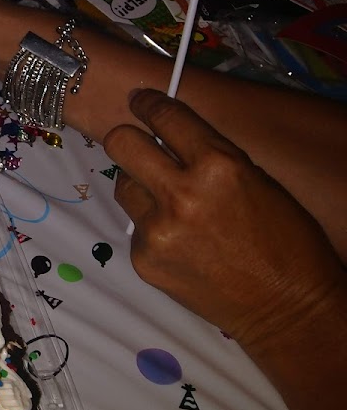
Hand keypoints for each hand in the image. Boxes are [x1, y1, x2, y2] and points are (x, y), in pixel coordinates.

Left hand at [104, 90, 344, 351]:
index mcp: (219, 165)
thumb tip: (170, 136)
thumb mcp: (256, 181)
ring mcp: (157, 229)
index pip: (165, 117)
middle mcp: (181, 193)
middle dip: (127, 139)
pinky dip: (151, 228)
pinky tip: (180, 243)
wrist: (289, 309)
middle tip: (136, 144)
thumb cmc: (286, 241)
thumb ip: (210, 157)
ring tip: (170, 204)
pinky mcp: (144, 259)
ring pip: (122, 186)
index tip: (139, 100)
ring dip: (140, 187)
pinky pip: (135, 227)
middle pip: (121, 144)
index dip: (148, 104)